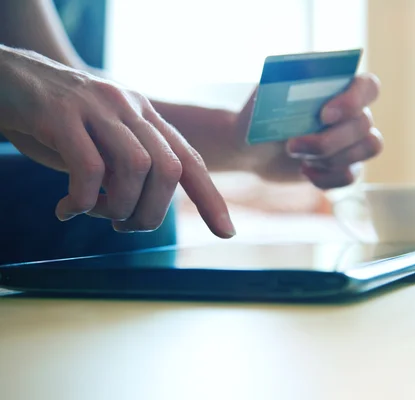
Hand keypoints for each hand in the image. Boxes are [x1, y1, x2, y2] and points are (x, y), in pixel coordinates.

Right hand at [0, 46, 234, 237]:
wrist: (7, 79)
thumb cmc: (58, 122)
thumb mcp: (102, 142)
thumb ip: (127, 170)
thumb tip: (143, 213)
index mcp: (146, 116)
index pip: (189, 160)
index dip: (210, 198)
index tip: (226, 232)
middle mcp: (129, 108)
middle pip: (169, 169)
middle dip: (152, 212)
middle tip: (123, 226)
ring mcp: (97, 107)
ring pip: (136, 168)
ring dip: (118, 207)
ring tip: (93, 214)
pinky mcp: (61, 114)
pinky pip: (89, 169)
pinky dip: (82, 202)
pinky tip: (65, 211)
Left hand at [236, 73, 382, 188]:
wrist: (253, 151)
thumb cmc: (260, 117)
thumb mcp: (265, 97)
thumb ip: (283, 81)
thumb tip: (299, 70)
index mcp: (339, 86)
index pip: (368, 87)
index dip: (354, 101)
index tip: (325, 115)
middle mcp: (353, 112)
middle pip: (363, 124)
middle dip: (328, 140)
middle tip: (292, 145)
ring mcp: (353, 142)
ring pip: (367, 148)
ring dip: (330, 157)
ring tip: (297, 156)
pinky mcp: (345, 166)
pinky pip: (350, 175)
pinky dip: (326, 177)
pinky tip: (305, 171)